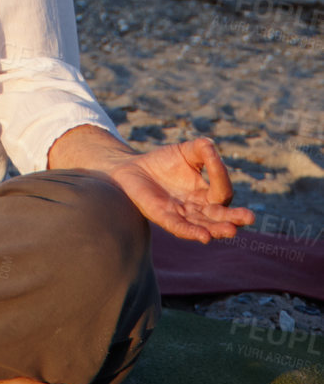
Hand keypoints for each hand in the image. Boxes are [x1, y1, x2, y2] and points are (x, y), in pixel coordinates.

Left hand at [106, 137, 255, 243]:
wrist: (133, 168)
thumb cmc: (163, 162)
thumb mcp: (185, 151)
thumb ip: (201, 149)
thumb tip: (211, 147)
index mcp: (206, 194)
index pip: (221, 190)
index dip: (219, 173)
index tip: (211, 154)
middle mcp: (198, 208)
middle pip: (220, 216)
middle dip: (234, 218)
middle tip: (249, 217)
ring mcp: (182, 215)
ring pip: (204, 225)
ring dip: (217, 229)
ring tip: (231, 230)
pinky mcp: (163, 217)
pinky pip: (180, 228)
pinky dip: (192, 232)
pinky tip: (204, 237)